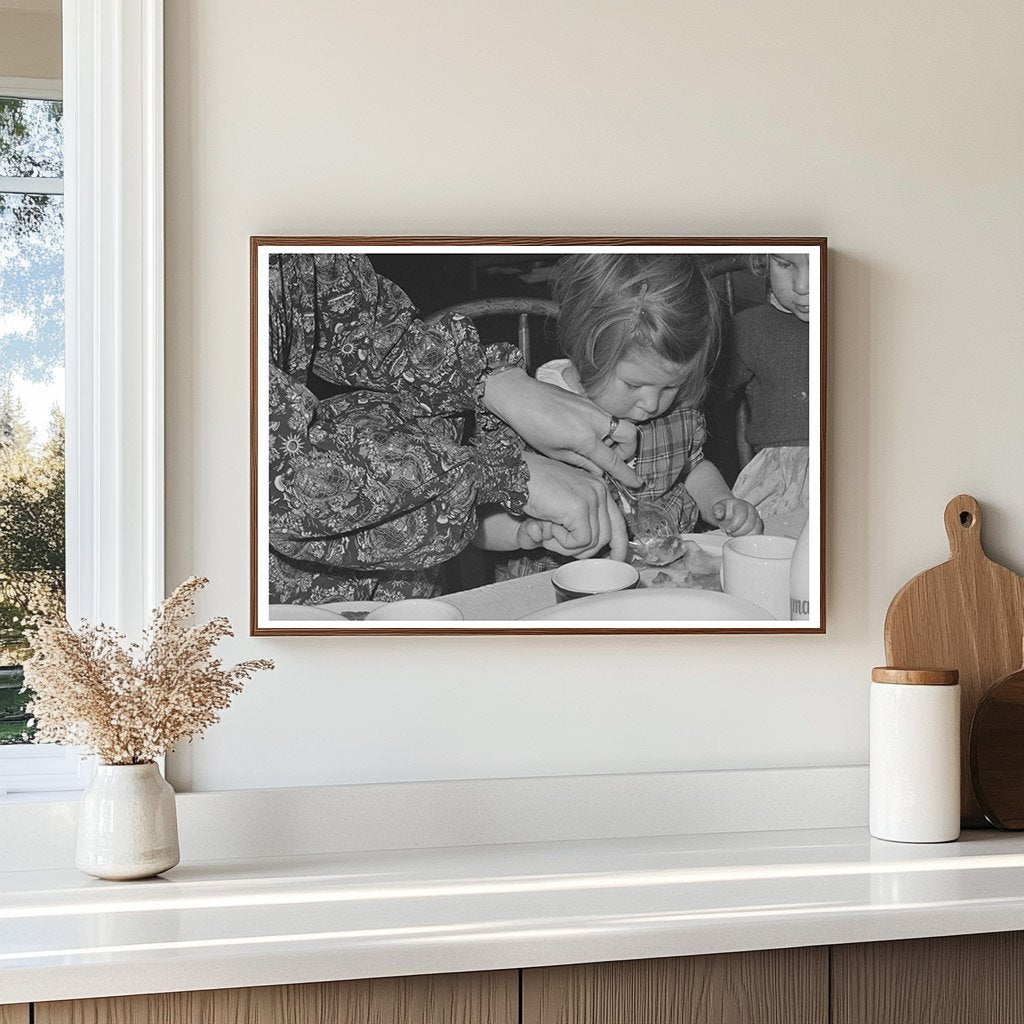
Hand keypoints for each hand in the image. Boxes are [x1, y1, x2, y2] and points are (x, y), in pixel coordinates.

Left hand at [484, 369, 640, 487]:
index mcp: (586, 438)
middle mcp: (595, 420)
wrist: (520, 396)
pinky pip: (605, 416)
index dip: (627, 475)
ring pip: (619, 424)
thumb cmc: (532, 426)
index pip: (613, 461)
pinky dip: (604, 428)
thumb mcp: (555, 453)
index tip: (637, 483)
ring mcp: (593, 407)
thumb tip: (600, 473)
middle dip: (629, 450)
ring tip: (594, 448)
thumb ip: (582, 463)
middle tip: (614, 460)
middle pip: (630, 436)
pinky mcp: (588, 400)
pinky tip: (585, 435)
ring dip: (615, 439)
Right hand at [522, 452, 627, 559]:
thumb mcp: (562, 506)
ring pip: (592, 542)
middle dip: (582, 549)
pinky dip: (561, 542)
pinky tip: (548, 526)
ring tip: (549, 531)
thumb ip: (578, 524)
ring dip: (567, 546)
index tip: (615, 559)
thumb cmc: (533, 487)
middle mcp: (599, 490)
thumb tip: (592, 548)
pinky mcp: (580, 507)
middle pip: (607, 537)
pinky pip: (579, 541)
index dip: (618, 546)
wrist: (515, 474)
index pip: (619, 523)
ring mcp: (592, 497)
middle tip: (557, 542)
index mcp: (598, 488)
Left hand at [712, 498, 762, 536]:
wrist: (728, 511)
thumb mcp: (718, 509)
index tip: (727, 530)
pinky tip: (741, 537)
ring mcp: (756, 518)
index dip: (734, 525)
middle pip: (749, 524)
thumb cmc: (724, 511)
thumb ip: (718, 511)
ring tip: (735, 534)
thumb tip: (719, 514)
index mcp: (741, 505)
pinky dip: (749, 538)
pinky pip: (757, 534)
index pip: (741, 515)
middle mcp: (751, 511)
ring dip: (744, 536)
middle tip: (730, 532)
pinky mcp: (758, 526)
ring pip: (755, 530)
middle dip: (738, 532)